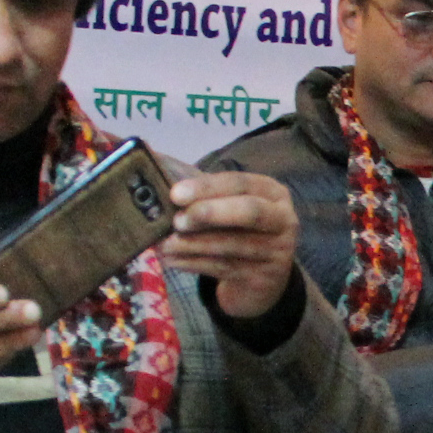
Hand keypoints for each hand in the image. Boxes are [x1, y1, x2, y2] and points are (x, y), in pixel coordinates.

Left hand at [162, 170, 302, 321]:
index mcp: (271, 192)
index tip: (175, 194)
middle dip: (210, 213)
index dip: (208, 187)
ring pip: (233, 245)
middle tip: (176, 221)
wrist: (259, 279)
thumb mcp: (223, 203)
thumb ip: (194, 182)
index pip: (241, 184)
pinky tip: (172, 260)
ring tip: (162, 245)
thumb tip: (149, 154)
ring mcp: (277, 252)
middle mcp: (283, 219)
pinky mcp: (264, 278)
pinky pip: (224, 268)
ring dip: (193, 244)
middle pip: (250, 212)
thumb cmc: (235, 230)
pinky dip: (193, 263)